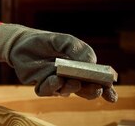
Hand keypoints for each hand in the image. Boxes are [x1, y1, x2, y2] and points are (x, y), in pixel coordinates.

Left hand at [0, 23, 117, 102]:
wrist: (22, 41)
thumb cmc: (47, 41)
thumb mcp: (65, 41)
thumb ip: (79, 50)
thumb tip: (92, 62)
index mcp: (80, 70)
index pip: (96, 83)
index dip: (106, 90)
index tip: (112, 94)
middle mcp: (70, 79)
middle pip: (84, 91)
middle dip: (91, 91)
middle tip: (95, 88)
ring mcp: (55, 83)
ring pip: (67, 92)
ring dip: (72, 88)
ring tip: (73, 81)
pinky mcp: (40, 85)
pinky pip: (48, 91)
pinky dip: (53, 87)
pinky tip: (55, 79)